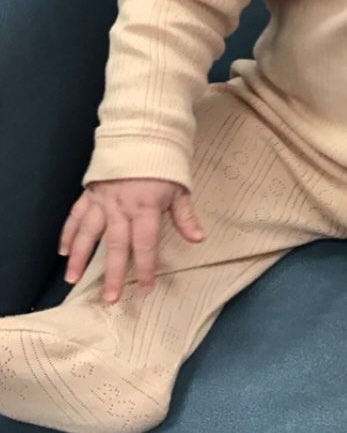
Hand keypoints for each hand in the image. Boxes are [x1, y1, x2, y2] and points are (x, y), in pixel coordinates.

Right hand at [57, 178, 204, 304]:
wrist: (142, 134)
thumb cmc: (164, 164)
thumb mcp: (180, 187)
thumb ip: (184, 216)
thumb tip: (198, 238)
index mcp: (146, 206)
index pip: (145, 243)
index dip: (146, 266)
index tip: (147, 287)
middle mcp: (121, 207)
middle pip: (115, 245)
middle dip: (113, 273)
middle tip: (110, 298)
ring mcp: (102, 200)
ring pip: (88, 233)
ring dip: (79, 257)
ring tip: (72, 279)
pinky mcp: (90, 192)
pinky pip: (75, 215)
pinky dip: (67, 232)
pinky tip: (62, 251)